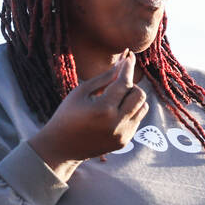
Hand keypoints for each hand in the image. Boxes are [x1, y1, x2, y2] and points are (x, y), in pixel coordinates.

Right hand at [28, 50, 148, 179]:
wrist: (61, 147)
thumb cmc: (67, 114)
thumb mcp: (81, 91)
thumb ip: (105, 77)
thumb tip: (123, 62)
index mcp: (104, 109)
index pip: (124, 82)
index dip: (128, 68)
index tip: (129, 57)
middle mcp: (117, 123)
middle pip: (139, 94)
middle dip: (130, 85)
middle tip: (115, 85)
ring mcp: (122, 135)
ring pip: (143, 107)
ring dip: (132, 99)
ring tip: (115, 100)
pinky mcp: (124, 142)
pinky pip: (136, 120)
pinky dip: (129, 112)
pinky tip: (112, 114)